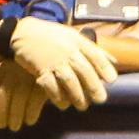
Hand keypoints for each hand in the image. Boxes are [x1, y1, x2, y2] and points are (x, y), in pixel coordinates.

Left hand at [0, 57, 53, 131]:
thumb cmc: (24, 75)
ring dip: (16, 114)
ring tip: (14, 127)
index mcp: (4, 69)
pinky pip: (37, 97)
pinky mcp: (45, 81)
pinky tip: (29, 121)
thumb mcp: (7, 78)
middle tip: (2, 126)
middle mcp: (16, 69)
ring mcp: (31, 74)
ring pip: (20, 95)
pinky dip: (32, 111)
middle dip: (2, 112)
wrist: (52, 63)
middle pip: (5, 92)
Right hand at [2, 16, 117, 112]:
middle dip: (93, 87)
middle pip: (84, 71)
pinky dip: (57, 96)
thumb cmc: (51, 36)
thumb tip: (115, 62)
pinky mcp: (40, 69)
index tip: (111, 80)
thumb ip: (93, 49)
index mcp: (76, 41)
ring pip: (69, 80)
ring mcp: (53, 60)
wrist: (23, 33)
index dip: (105, 68)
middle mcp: (67, 50)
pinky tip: (62, 104)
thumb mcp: (74, 36)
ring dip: (77, 95)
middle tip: (100, 100)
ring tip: (82, 106)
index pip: (95, 55)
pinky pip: (51, 85)